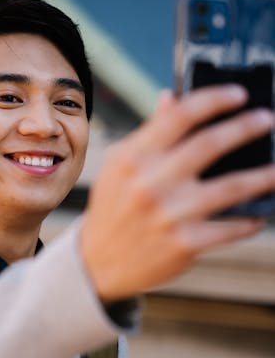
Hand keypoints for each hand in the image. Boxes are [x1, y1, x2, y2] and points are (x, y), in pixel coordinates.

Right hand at [80, 85, 274, 299]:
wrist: (98, 263)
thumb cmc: (113, 207)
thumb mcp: (120, 166)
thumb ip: (149, 132)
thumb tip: (172, 97)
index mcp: (133, 158)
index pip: (179, 116)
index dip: (214, 100)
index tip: (238, 94)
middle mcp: (151, 183)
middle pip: (209, 144)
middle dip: (245, 128)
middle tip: (267, 120)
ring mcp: (169, 215)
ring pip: (231, 187)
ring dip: (263, 175)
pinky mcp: (184, 245)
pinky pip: (229, 228)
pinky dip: (249, 221)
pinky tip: (260, 214)